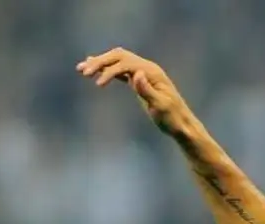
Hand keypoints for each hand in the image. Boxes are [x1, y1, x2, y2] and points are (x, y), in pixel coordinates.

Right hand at [77, 48, 194, 136]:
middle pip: (119, 57)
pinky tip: (95, 70)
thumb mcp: (160, 107)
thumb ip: (147, 90)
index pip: (126, 63)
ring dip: (100, 63)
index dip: (110, 71)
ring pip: (118, 61)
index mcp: (152, 72)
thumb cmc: (173, 119)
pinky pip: (121, 71)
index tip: (97, 84)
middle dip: (100, 62)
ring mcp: (144, 74)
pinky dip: (107, 70)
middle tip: (82, 71)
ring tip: (81, 69)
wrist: (182, 125)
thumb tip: (136, 73)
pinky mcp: (140, 82)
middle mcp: (147, 69)